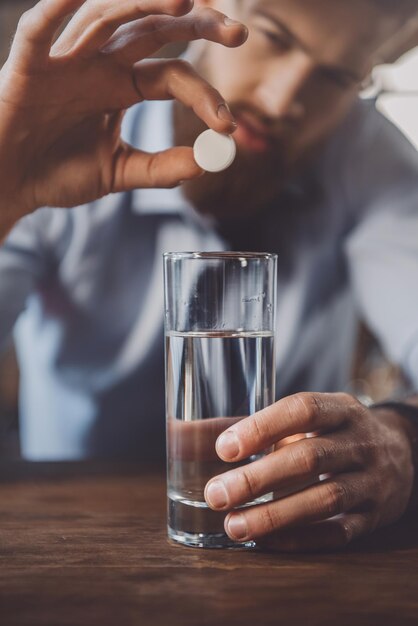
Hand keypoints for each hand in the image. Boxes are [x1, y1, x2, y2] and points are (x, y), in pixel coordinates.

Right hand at [0, 0, 246, 233]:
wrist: (13, 185)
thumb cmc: (60, 175)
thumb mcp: (118, 173)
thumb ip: (159, 169)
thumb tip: (205, 164)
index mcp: (123, 88)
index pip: (173, 76)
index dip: (204, 95)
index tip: (228, 125)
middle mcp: (100, 64)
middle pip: (152, 29)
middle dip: (195, 25)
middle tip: (236, 32)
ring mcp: (67, 59)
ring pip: (109, 16)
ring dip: (144, 3)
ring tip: (185, 0)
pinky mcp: (30, 63)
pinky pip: (42, 28)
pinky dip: (59, 7)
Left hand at [204, 392, 414, 550]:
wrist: (402, 451)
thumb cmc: (335, 432)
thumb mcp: (309, 417)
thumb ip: (255, 426)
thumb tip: (182, 433)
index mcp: (340, 409)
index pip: (302, 410)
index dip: (263, 427)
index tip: (224, 448)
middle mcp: (360, 442)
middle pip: (309, 459)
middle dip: (258, 479)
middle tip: (216, 494)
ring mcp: (372, 480)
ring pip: (325, 499)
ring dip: (276, 515)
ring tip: (233, 526)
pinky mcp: (376, 515)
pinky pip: (339, 532)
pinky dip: (301, 538)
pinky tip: (266, 542)